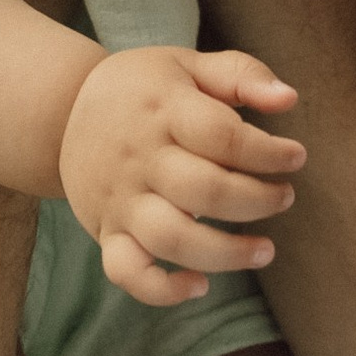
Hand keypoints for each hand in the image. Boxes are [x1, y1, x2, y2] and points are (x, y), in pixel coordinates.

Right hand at [60, 46, 304, 307]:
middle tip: (283, 197)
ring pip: (172, 238)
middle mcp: (140, 158)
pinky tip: (198, 287)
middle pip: (205, 190)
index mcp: (164, 110)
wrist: (61, 112)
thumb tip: (289, 98)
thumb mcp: (187, 65)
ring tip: (264, 251)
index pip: (222, 136)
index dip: (267, 152)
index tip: (295, 157)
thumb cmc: (143, 89)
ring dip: (226, 253)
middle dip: (257, 200)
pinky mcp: (107, 232)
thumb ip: (241, 74)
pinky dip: (161, 290)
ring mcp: (121, 199)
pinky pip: (126, 271)